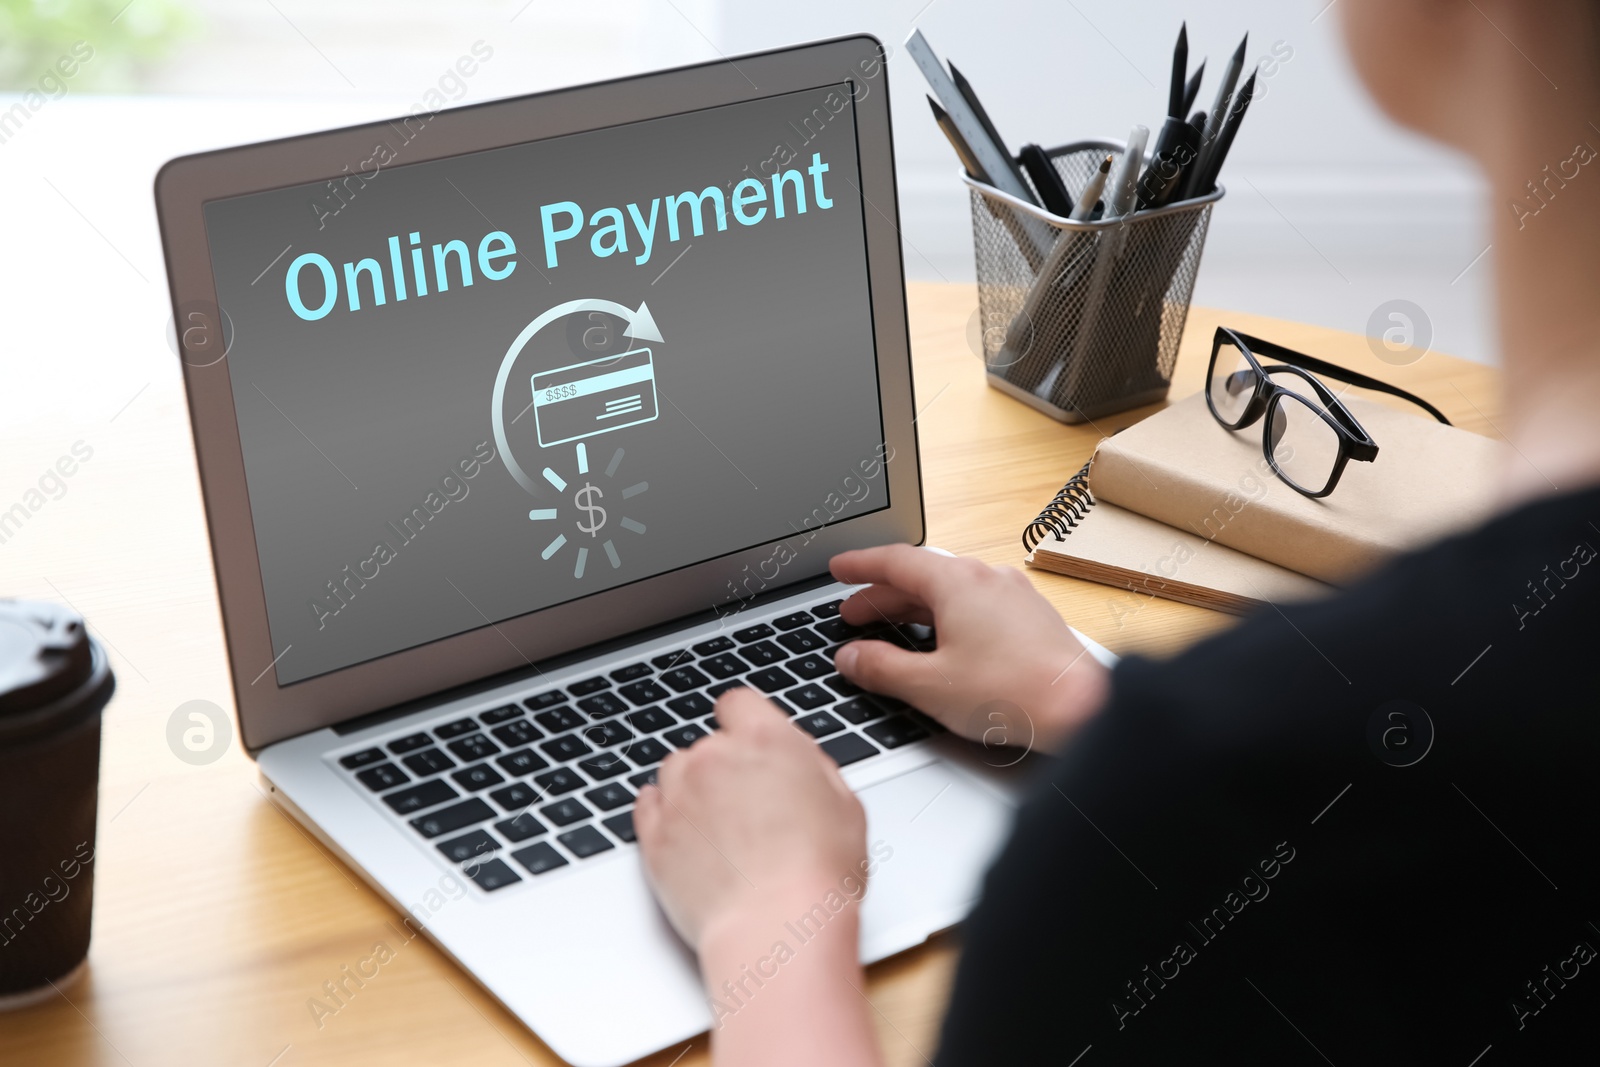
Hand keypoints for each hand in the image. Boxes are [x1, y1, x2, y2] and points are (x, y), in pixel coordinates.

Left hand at [635, 688, 869, 952]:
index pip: (738, 702)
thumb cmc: (818, 875)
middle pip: (707, 744)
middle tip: (750, 808)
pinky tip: (689, 838)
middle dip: (724, 768)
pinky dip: (665, 815)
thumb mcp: (846, 806)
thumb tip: (798, 762)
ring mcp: (678, 796)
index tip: (749, 744)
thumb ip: (813, 768)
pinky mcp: (653, 836)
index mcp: (765, 740)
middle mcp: (715, 758)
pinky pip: (647, 806)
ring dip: (692, 790)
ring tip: (721, 831)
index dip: (744, 723)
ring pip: (674, 772)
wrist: (775, 928)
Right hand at [829, 545, 1108, 752]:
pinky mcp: (1031, 618)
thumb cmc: (1014, 694)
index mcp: (958, 582)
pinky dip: (947, 617)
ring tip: (891, 629)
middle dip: (883, 595)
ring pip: (951, 591)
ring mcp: (1014, 596)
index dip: (860, 565)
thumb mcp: (929, 685)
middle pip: (922, 576)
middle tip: (854, 613)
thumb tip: (851, 658)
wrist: (1083, 709)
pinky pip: (977, 605)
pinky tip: (942, 643)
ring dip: (916, 607)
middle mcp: (988, 578)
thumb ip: (881, 668)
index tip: (839, 568)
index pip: (896, 561)